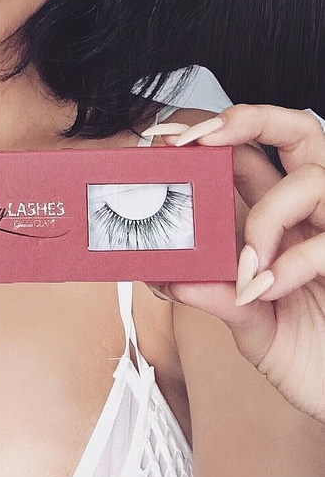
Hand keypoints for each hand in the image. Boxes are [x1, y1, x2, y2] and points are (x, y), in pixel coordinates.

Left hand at [145, 104, 324, 422]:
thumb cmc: (310, 356)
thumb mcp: (251, 325)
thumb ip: (216, 296)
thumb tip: (167, 276)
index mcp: (285, 218)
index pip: (252, 153)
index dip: (213, 135)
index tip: (167, 138)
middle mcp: (316, 213)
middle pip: (298, 129)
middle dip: (246, 120)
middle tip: (199, 141)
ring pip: (312, 179)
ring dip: (268, 217)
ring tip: (248, 267)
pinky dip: (292, 263)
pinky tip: (268, 291)